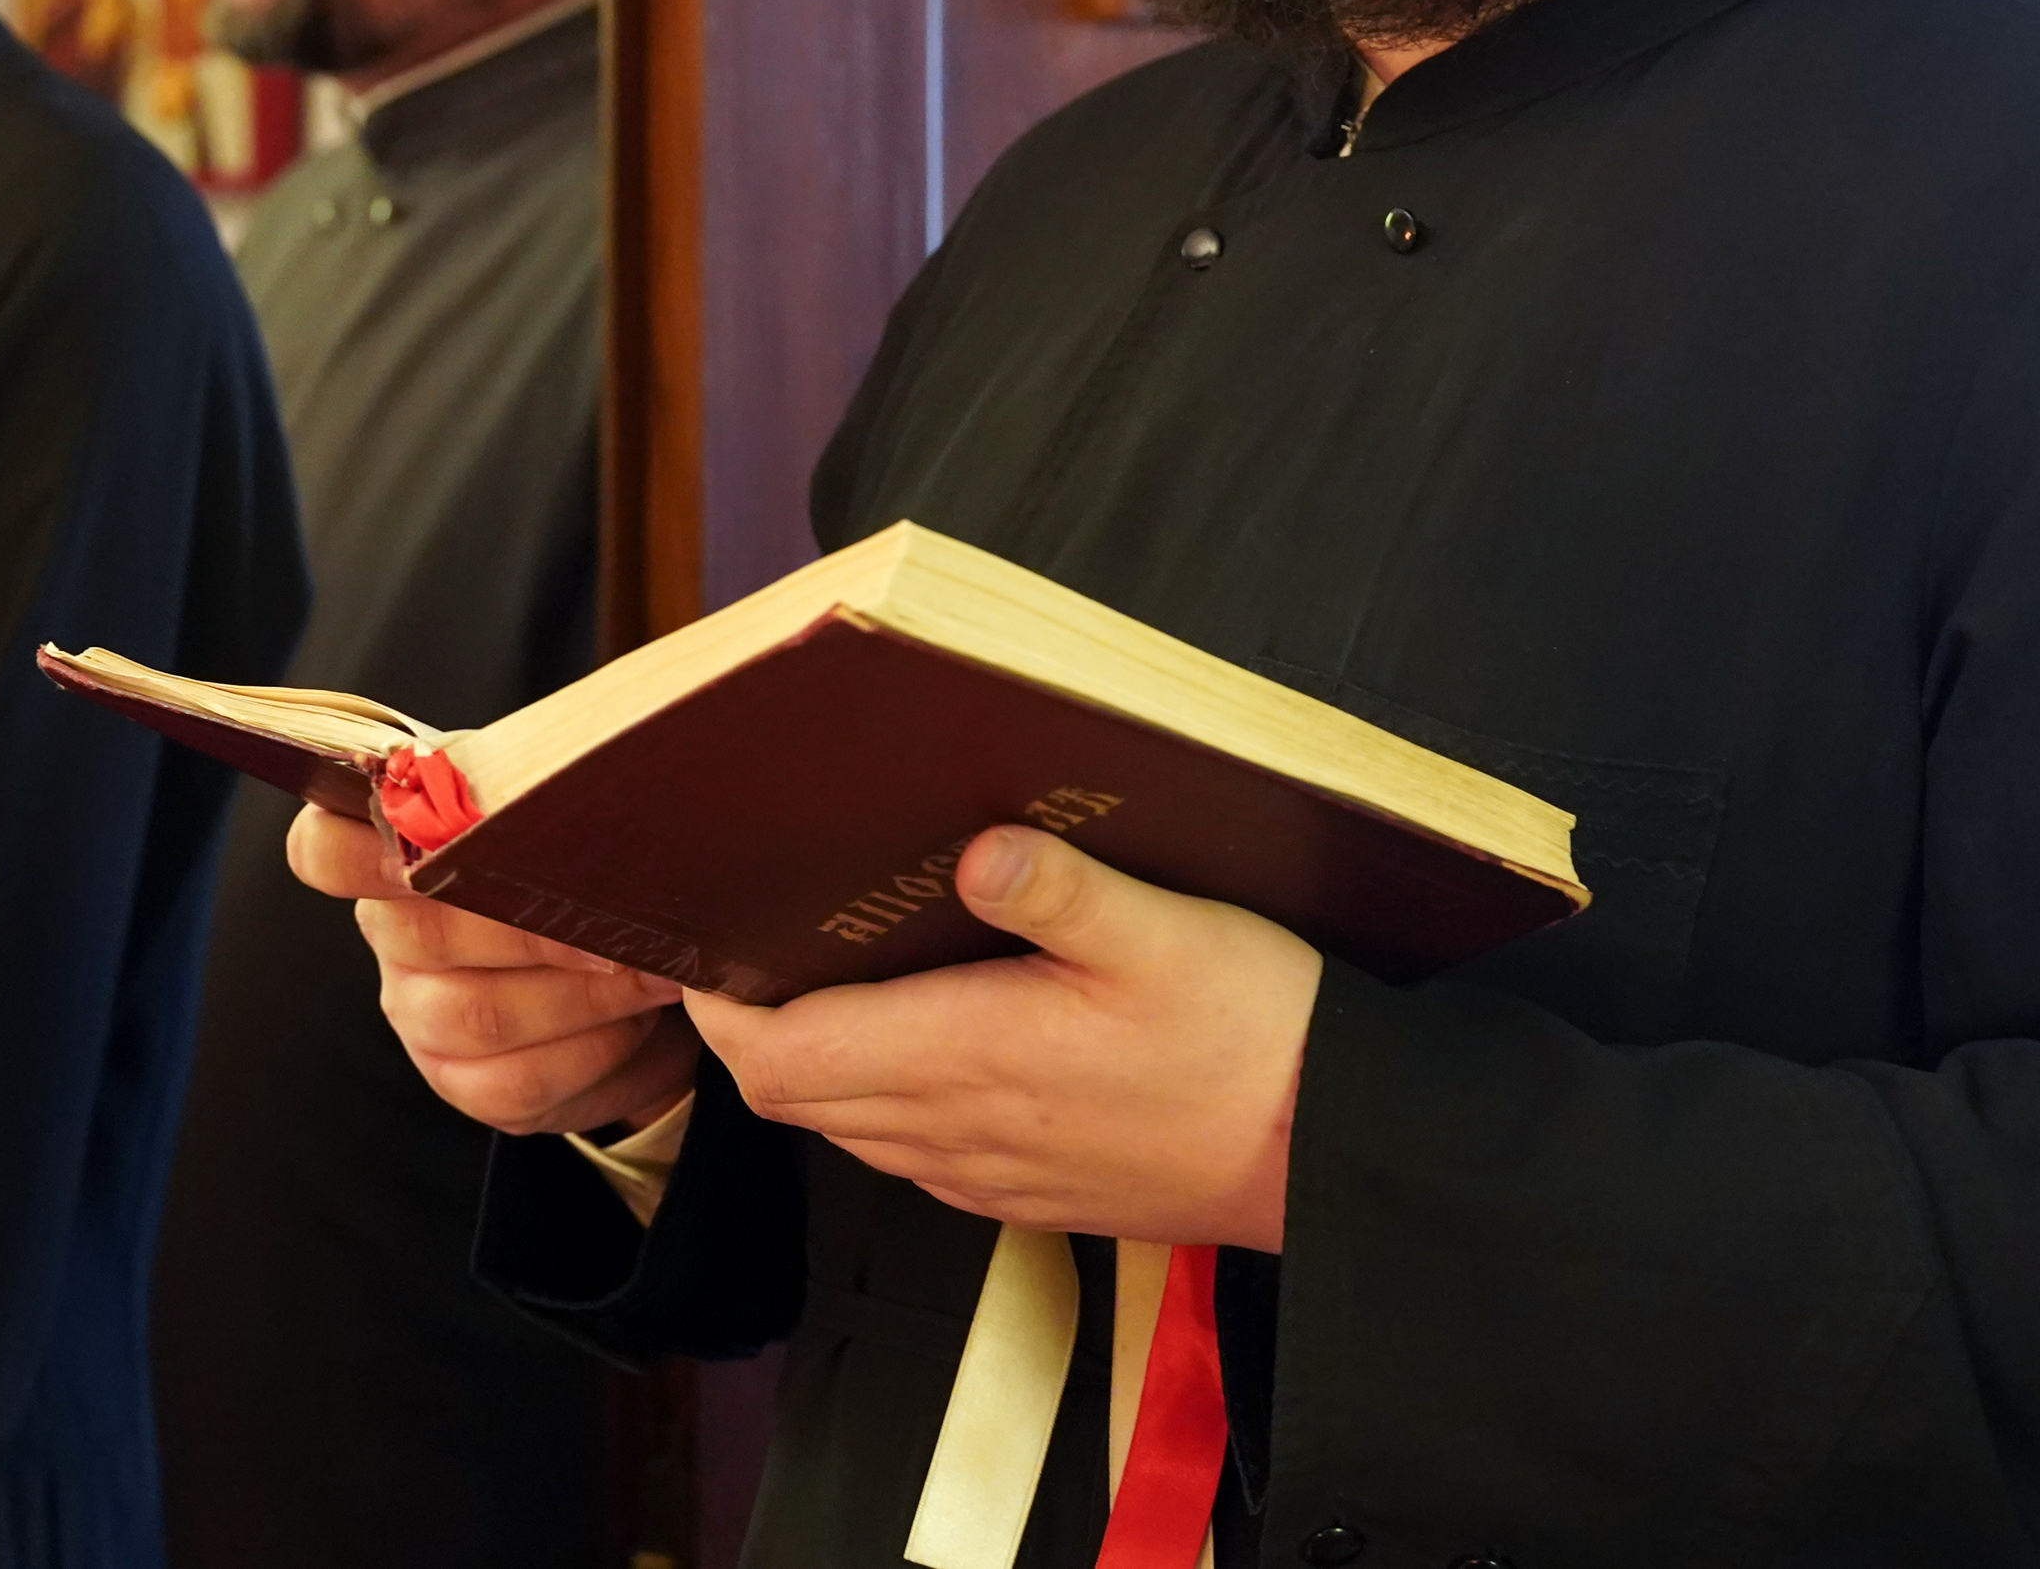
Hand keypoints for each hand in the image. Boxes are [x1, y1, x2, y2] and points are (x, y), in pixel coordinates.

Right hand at [288, 801, 701, 1136]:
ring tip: (654, 972)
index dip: (356, 850)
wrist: (642, 961)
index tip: (423, 845)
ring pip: (475, 1016)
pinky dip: (593, 1052)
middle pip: (422, 933)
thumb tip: (579, 789)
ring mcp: (418, 1013)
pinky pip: (515, 1082)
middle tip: (625, 921)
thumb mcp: (566, 811)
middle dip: (535, 930)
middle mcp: (391, 933)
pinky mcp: (462, 1082)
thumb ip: (544, 796)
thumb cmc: (591, 865)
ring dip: (583, 995)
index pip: (326, 850)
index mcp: (397, 848)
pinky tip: (639, 1024)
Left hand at [688, 826, 1320, 1246]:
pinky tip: (921, 1038)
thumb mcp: (1166, 932)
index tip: (706, 943)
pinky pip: (912, 1154)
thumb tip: (978, 848)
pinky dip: (879, 1102)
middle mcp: (960, 1131)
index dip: (720, 1006)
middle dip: (749, 1026)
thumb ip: (1063, 889)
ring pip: (847, 1128)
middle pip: (794, 1096)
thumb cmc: (1255, 1040)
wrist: (1333, 1155)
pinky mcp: (1028, 1192)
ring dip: (814, 1063)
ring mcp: (990, 1173)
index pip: (780, 1058)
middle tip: (747, 943)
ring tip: (821, 975)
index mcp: (969, 1058)